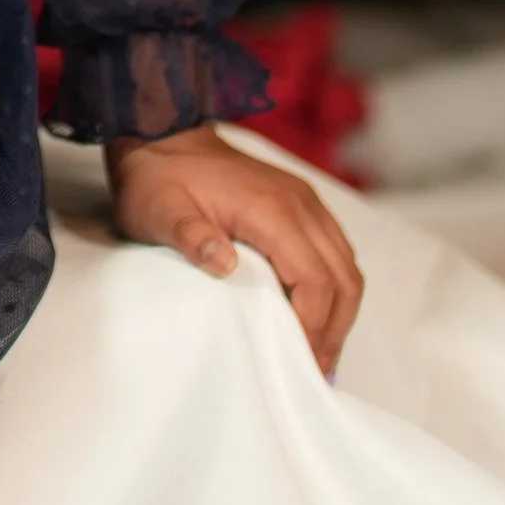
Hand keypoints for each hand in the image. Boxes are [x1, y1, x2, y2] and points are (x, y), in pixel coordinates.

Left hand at [105, 125, 364, 377]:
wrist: (163, 133)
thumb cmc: (158, 178)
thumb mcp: (160, 212)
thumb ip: (192, 237)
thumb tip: (225, 265)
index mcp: (273, 211)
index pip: (316, 281)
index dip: (314, 327)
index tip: (301, 363)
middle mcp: (301, 206)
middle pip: (344, 278)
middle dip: (335, 329)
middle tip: (317, 371)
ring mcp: (305, 203)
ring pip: (346, 265)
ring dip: (340, 310)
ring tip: (319, 351)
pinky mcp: (300, 204)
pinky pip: (334, 251)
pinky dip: (334, 287)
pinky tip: (315, 312)